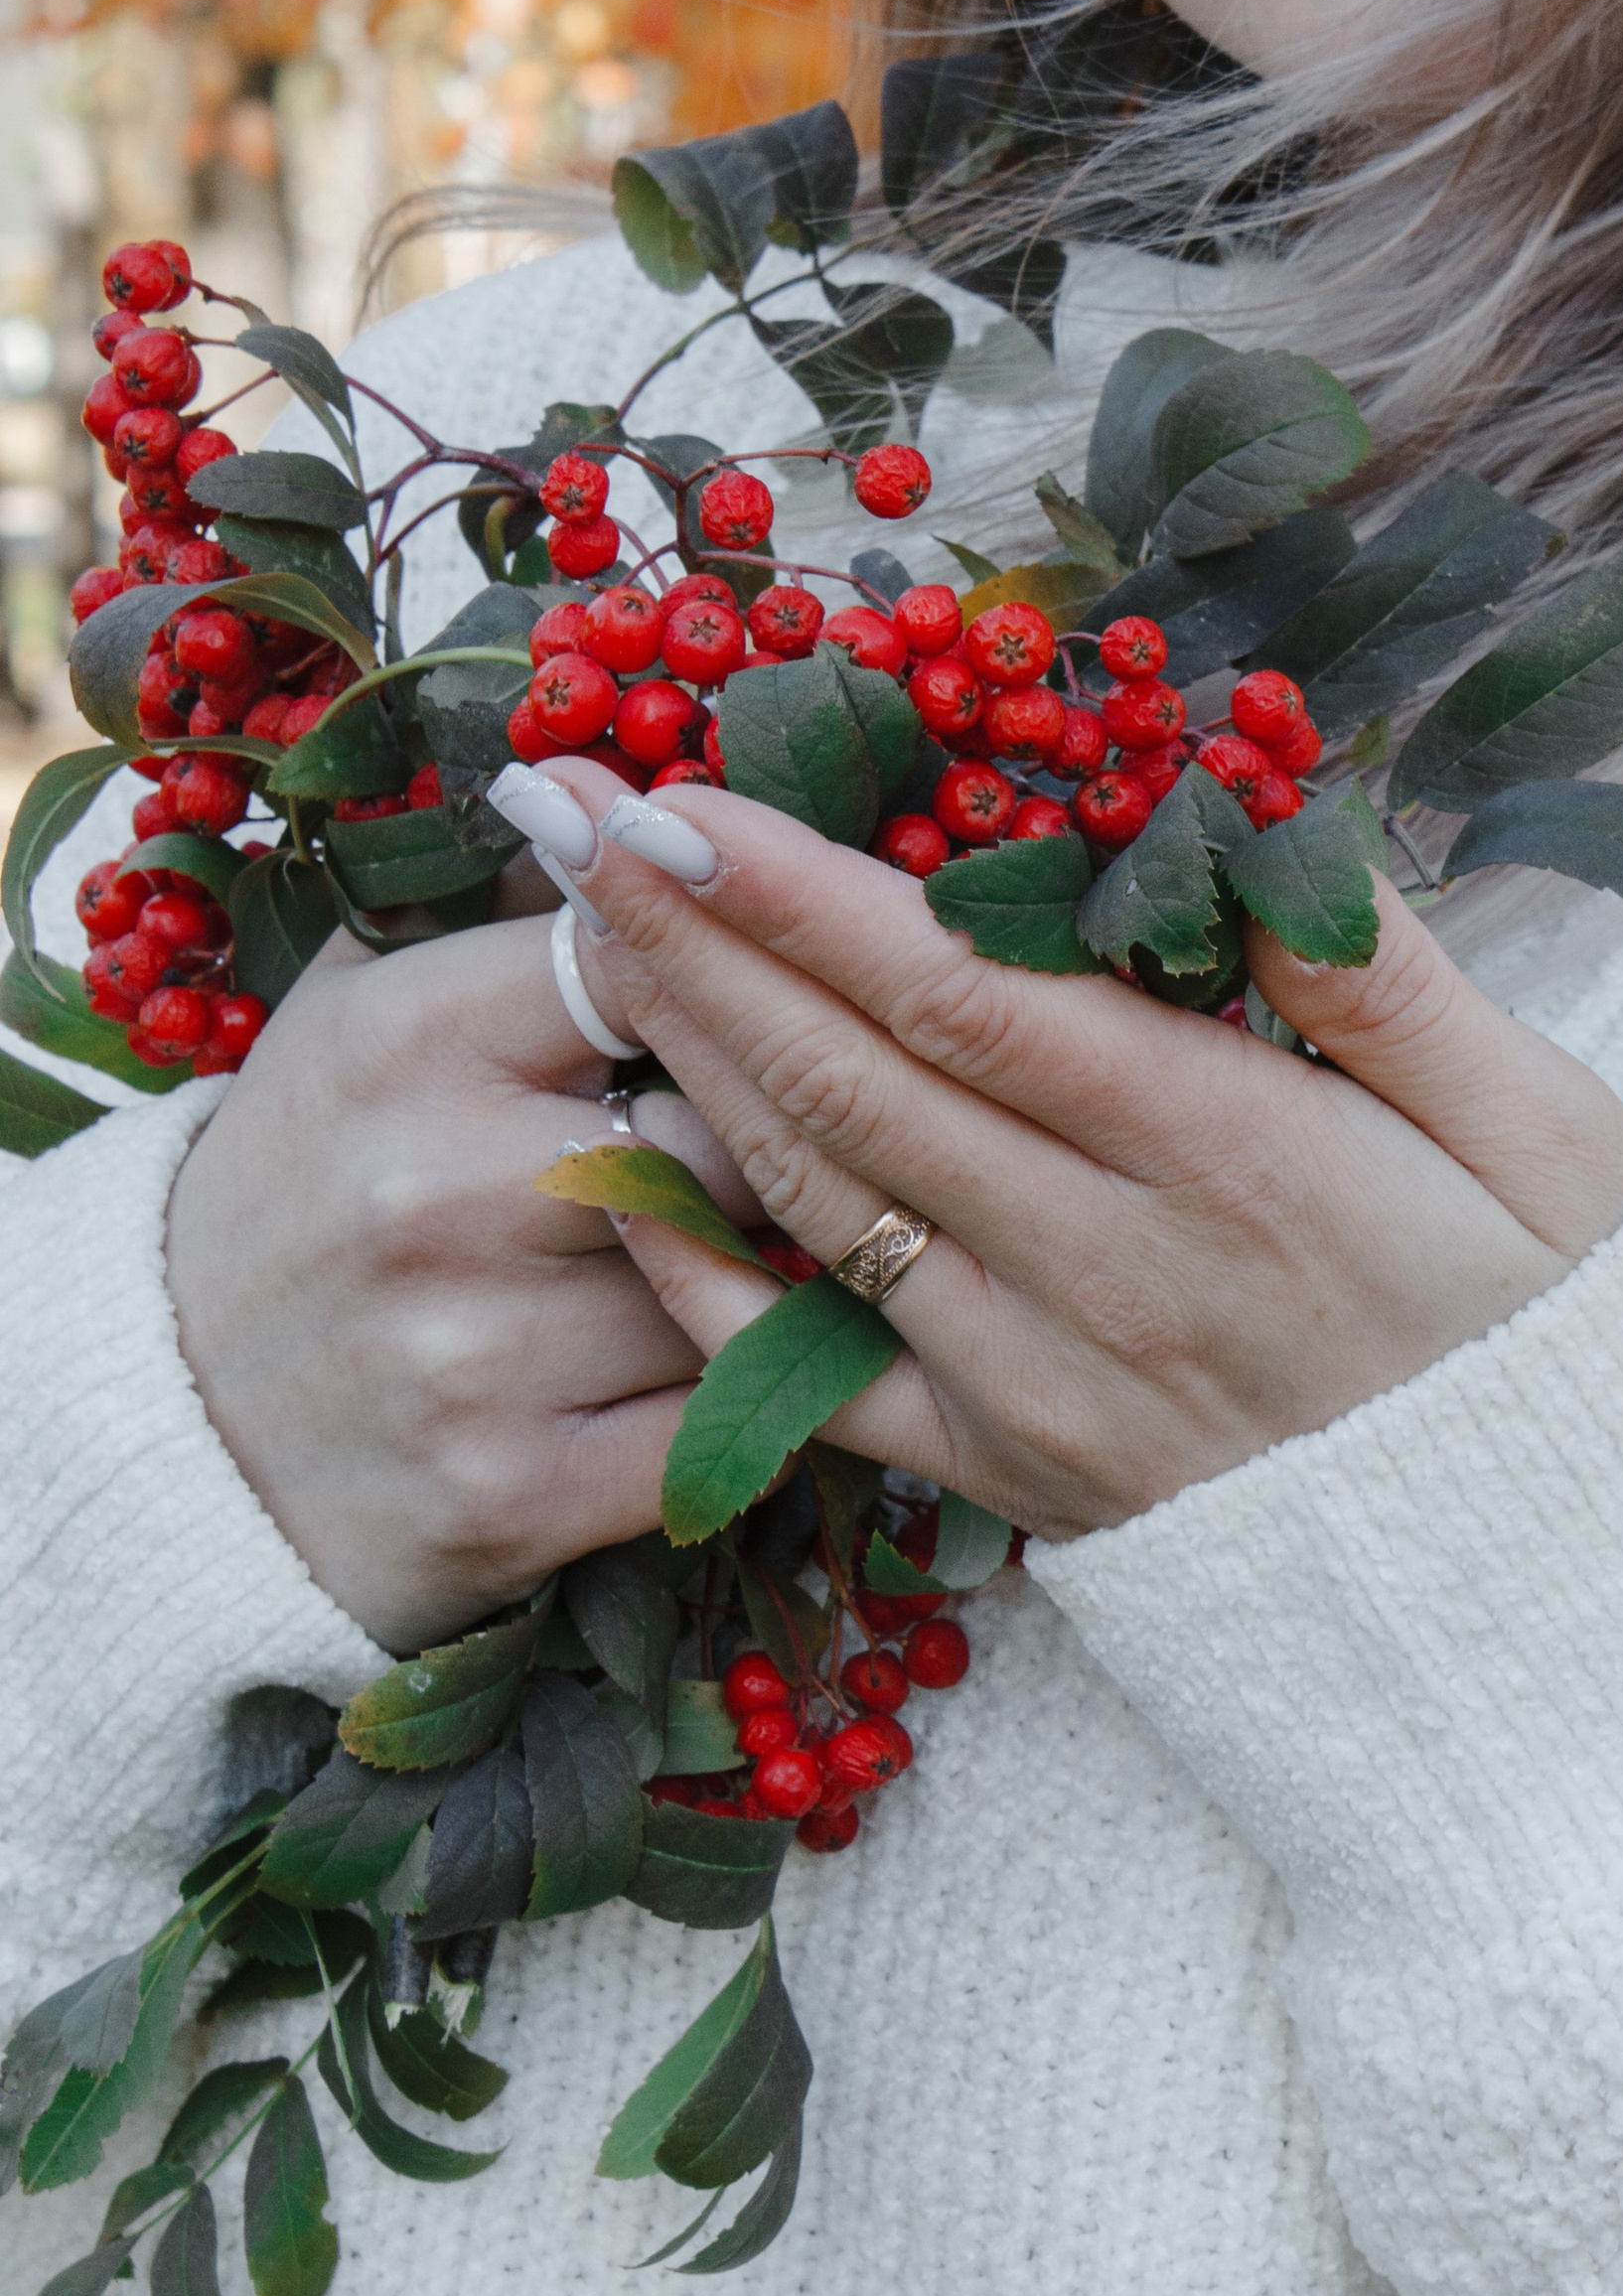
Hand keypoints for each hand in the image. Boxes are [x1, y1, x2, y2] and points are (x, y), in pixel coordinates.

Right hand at [167, 906, 756, 1649]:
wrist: (171, 1429)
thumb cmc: (311, 1187)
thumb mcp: (360, 1015)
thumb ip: (507, 916)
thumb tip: (636, 801)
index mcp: (406, 1042)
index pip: (647, 955)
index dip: (729, 973)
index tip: (760, 993)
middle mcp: (437, 1190)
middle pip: (729, 1131)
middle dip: (769, 1142)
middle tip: (779, 1145)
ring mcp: (475, 1353)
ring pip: (734, 1284)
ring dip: (757, 1278)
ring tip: (736, 1260)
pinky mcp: (515, 1494)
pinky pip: (724, 1430)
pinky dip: (746, 1403)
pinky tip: (725, 1370)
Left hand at [533, 768, 1622, 1539]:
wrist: (1569, 1622)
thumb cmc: (1563, 1339)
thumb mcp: (1547, 1134)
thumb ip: (1389, 980)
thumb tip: (1257, 821)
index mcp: (1234, 1158)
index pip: (971, 999)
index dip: (809, 897)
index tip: (684, 798)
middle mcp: (1106, 1270)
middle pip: (853, 1079)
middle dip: (696, 939)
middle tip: (572, 816)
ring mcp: (1041, 1387)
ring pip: (816, 1199)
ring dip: (685, 1054)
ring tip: (587, 934)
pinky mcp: (1015, 1478)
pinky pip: (817, 1379)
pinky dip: (707, 1274)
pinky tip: (630, 1171)